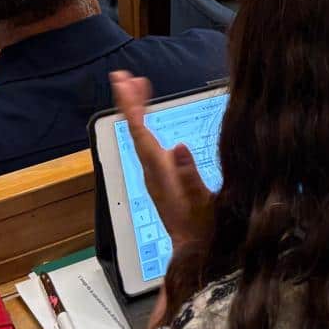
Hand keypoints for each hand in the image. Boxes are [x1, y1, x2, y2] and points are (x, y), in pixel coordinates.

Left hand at [111, 72, 214, 244]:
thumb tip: (178, 145)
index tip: (125, 82)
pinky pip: (148, 144)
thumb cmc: (204, 229)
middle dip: (129, 102)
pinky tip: (150, 117)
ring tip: (139, 86)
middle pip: (135, 131)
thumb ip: (188, 177)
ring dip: (138, 110)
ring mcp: (155, 173)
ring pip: (140, 136)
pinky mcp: (161, 176)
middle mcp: (152, 170)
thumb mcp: (202, 203)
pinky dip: (147, 125)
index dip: (131, 106)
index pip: (140, 133)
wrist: (197, 253)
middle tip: (124, 76)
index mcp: (160, 172)